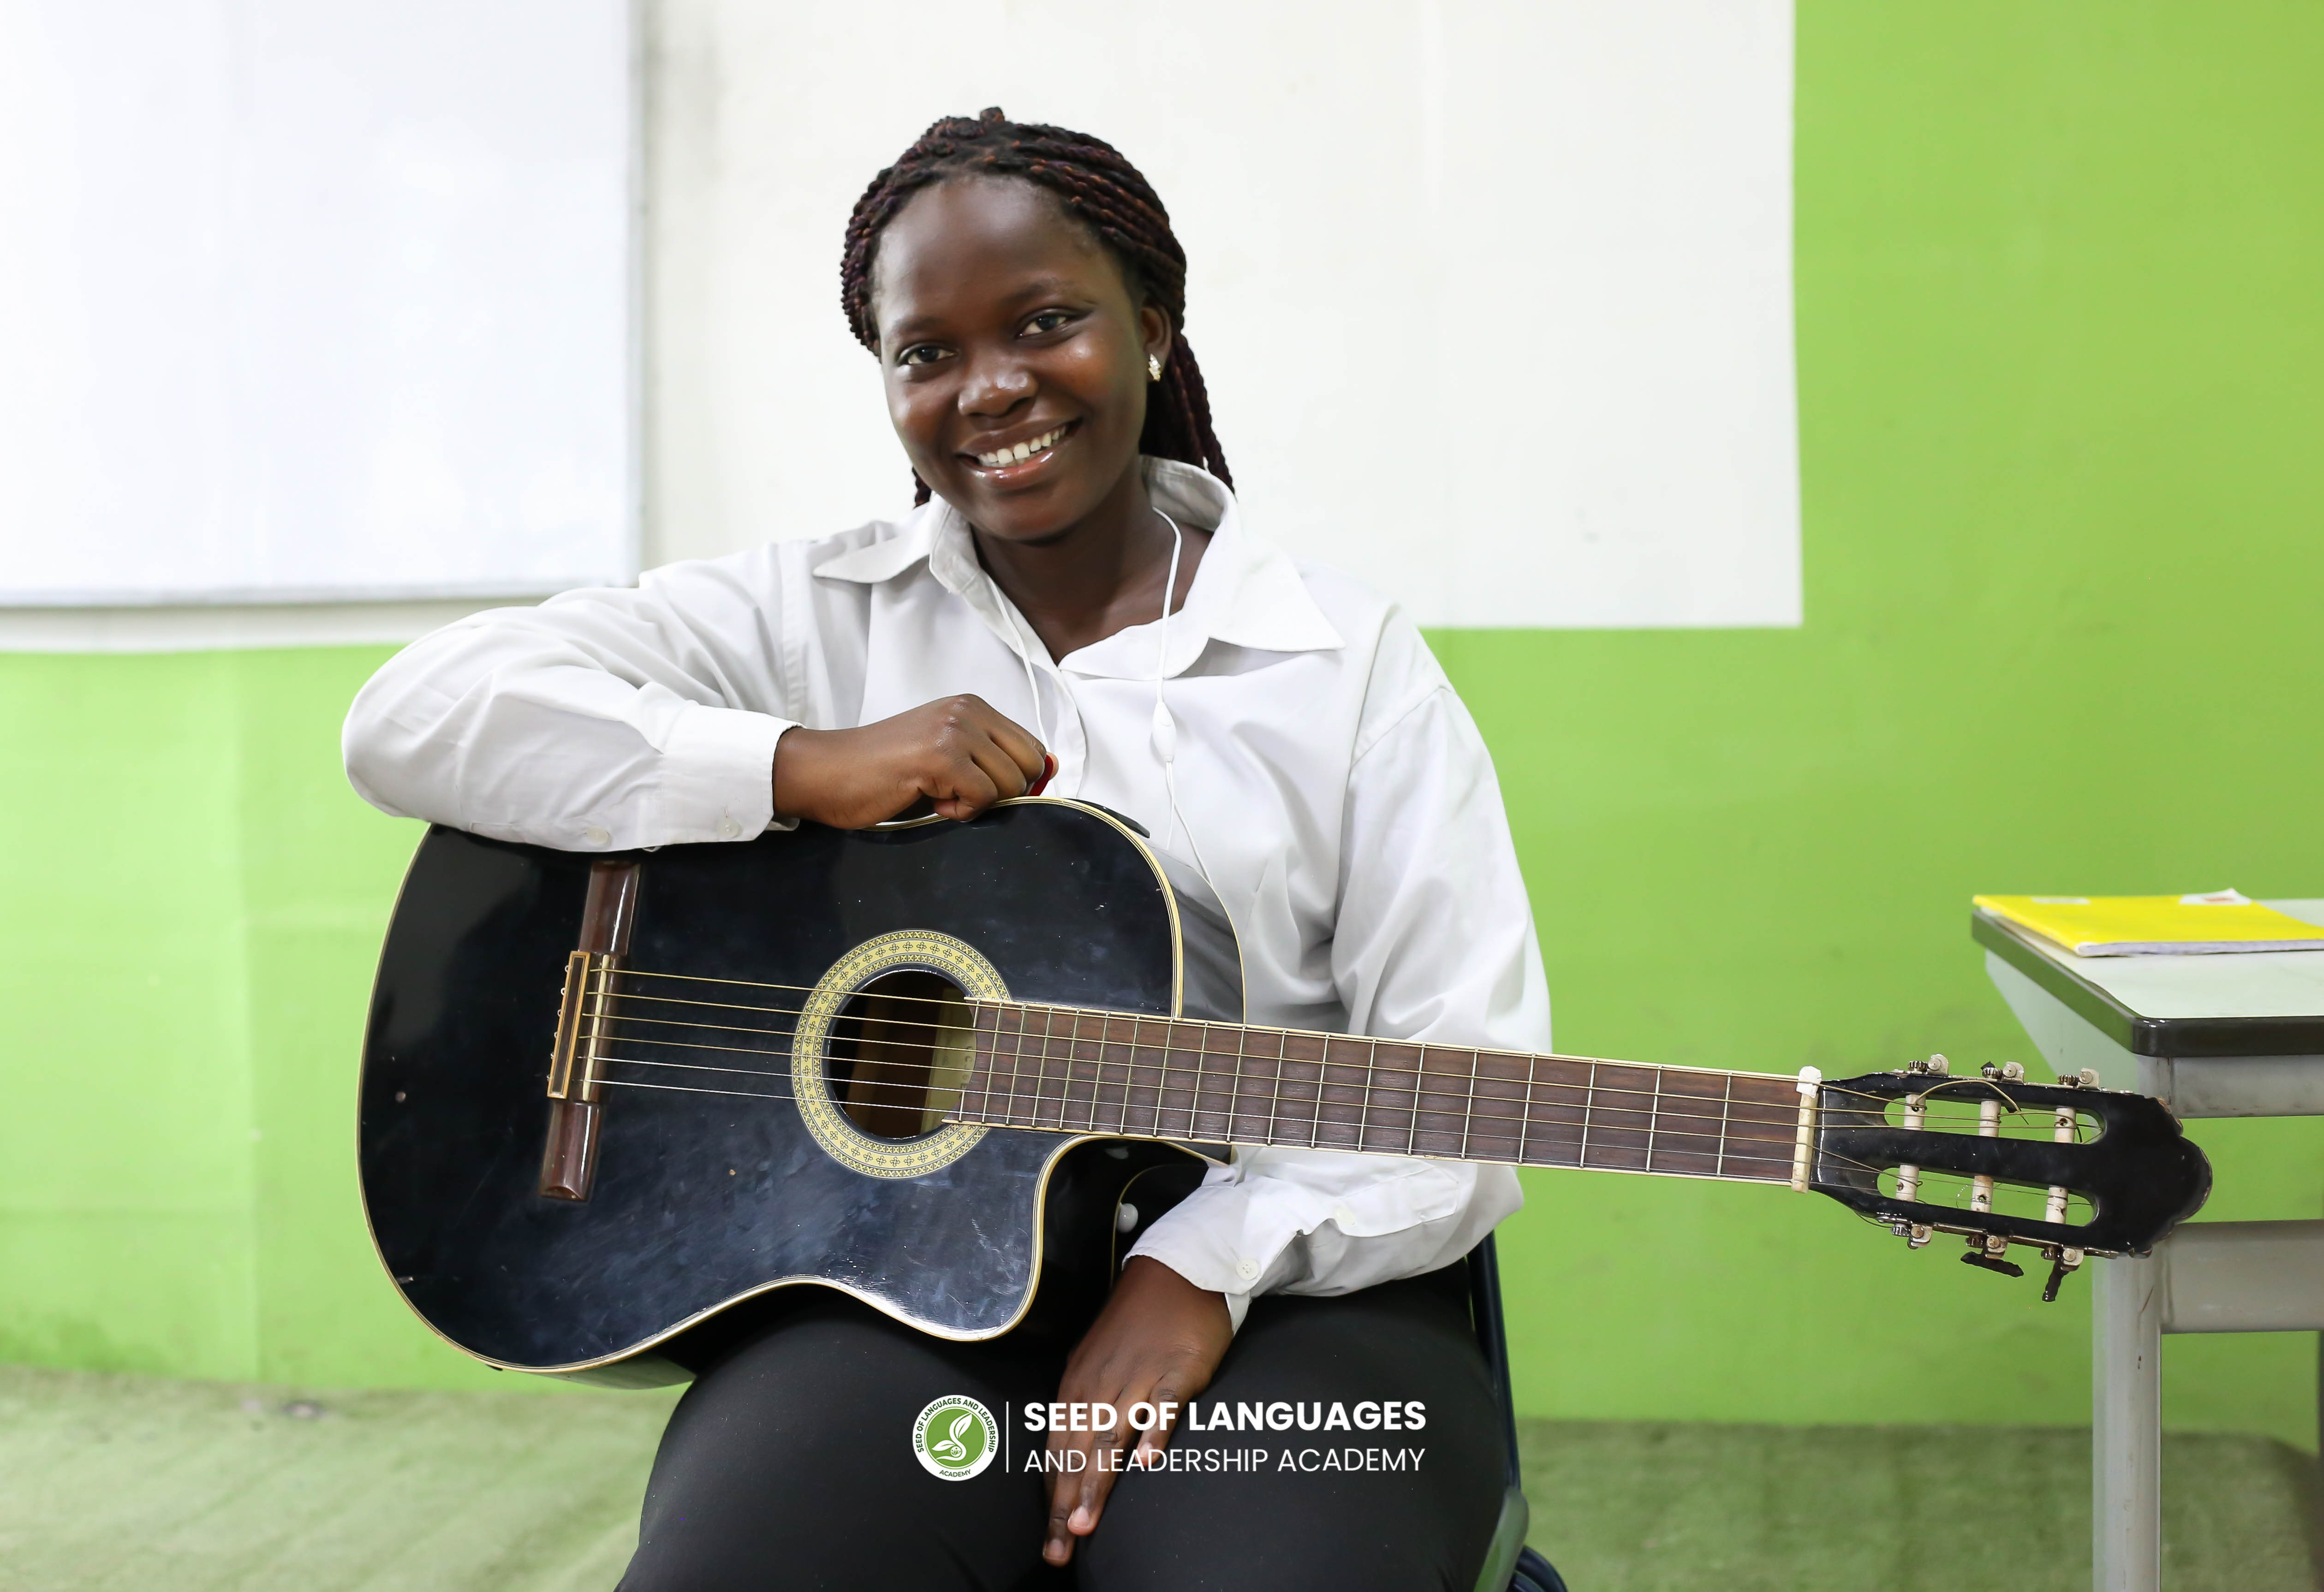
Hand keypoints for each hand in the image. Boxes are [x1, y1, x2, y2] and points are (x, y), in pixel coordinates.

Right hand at [771, 695, 1048, 827]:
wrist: (828, 773)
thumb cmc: (884, 774)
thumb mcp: (948, 760)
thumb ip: (993, 762)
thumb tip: (1050, 772)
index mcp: (972, 706)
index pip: (1032, 747)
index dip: (1014, 779)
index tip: (976, 789)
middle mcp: (967, 710)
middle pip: (1030, 765)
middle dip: (1002, 793)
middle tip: (958, 794)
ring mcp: (954, 729)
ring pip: (1010, 783)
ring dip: (977, 803)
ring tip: (938, 794)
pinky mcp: (941, 755)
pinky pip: (983, 797)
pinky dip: (960, 812)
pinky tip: (929, 800)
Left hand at [1043, 1257, 1232, 1565]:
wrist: (1175, 1270)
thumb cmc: (1135, 1323)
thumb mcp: (1097, 1363)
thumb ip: (1086, 1408)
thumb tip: (1072, 1456)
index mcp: (1077, 1386)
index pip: (1058, 1451)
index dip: (1054, 1497)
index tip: (1051, 1539)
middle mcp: (1100, 1385)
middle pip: (1079, 1454)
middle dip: (1067, 1506)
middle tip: (1061, 1550)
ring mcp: (1139, 1377)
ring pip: (1111, 1437)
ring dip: (1097, 1483)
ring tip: (1086, 1524)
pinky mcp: (1177, 1370)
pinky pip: (1163, 1406)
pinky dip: (1153, 1433)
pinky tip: (1146, 1462)